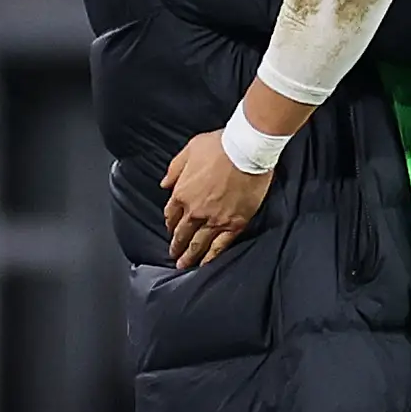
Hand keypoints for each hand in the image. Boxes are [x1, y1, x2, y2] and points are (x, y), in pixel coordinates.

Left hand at [163, 128, 274, 269]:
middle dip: (176, 246)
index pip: (171, 214)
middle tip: (174, 255)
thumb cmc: (219, 146)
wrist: (246, 150)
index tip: (170, 229)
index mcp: (182, 193)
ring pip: (198, 243)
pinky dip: (212, 256)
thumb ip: (175, 169)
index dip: (170, 223)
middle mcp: (195, 210)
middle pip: (182, 233)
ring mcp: (215, 219)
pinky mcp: (234, 224)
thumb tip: (164, 184)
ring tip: (184, 266)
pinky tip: (206, 264)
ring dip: (189, 256)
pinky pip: (220, 245)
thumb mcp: (189, 150)